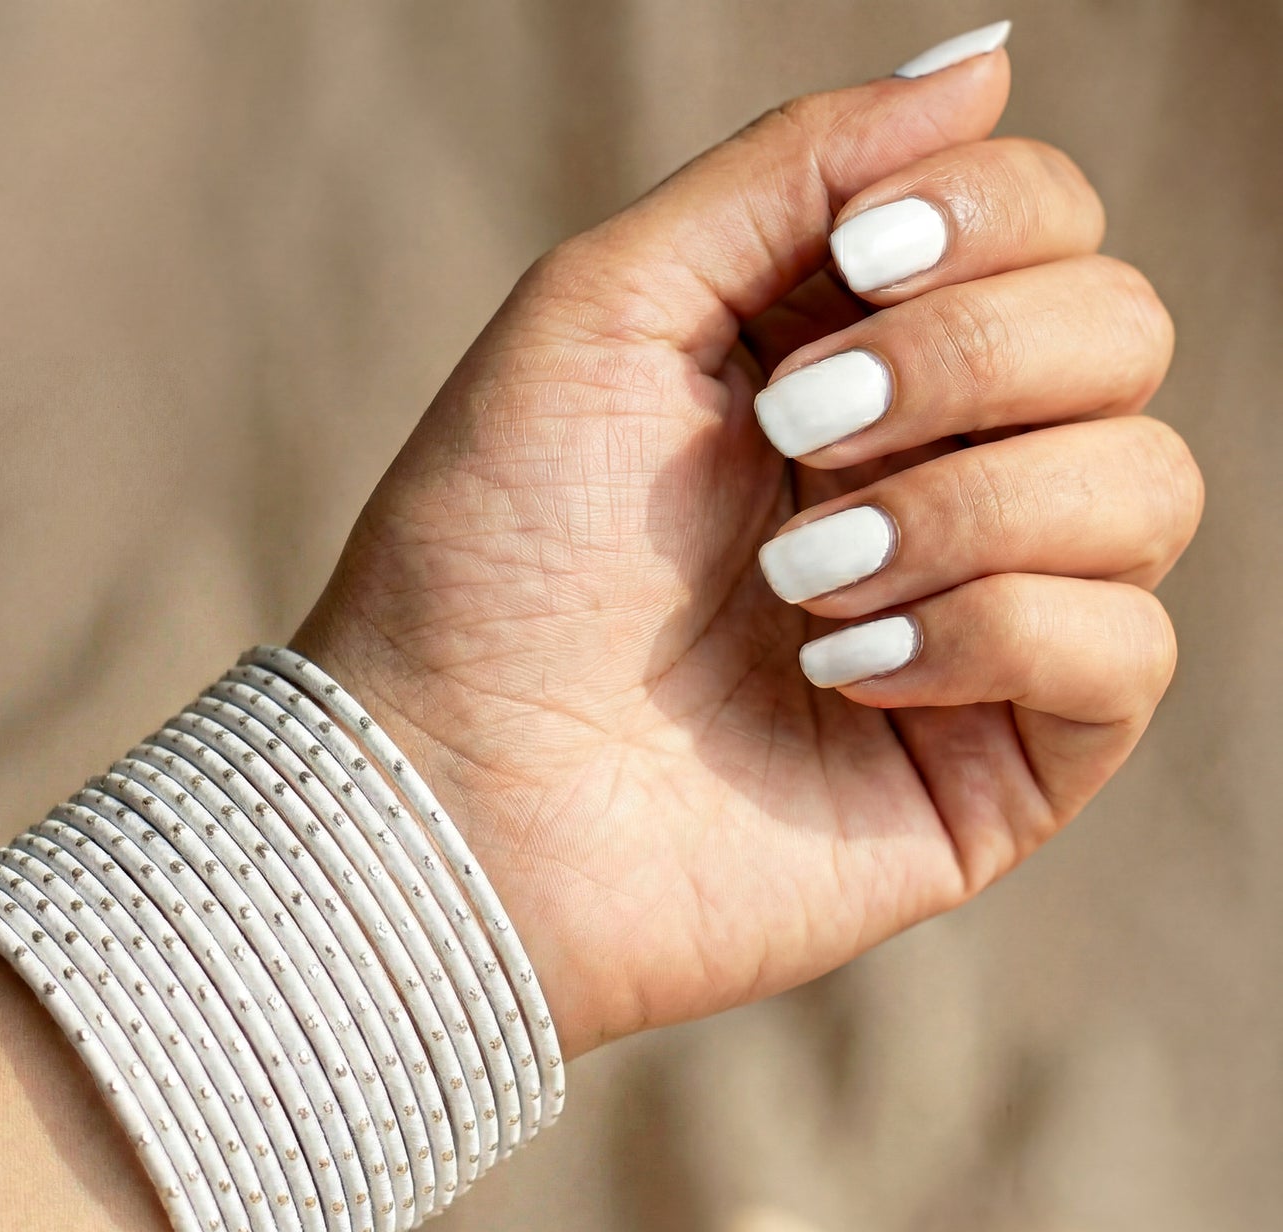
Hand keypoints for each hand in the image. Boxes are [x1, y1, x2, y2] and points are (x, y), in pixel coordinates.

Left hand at [293, 50, 1198, 1056]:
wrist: (456, 786)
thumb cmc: (497, 547)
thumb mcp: (611, 305)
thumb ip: (792, 172)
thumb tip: (989, 61)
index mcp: (857, 360)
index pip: (1049, 227)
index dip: (985, 221)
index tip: (852, 269)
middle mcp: (939, 478)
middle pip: (1120, 336)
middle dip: (964, 365)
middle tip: (795, 440)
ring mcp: (980, 625)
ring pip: (1148, 486)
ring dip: (962, 509)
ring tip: (798, 581)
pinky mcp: (1002, 764)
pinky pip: (1125, 652)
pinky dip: (989, 633)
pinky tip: (840, 674)